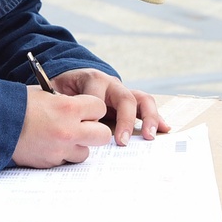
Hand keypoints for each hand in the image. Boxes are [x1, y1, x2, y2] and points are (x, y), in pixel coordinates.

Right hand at [13, 87, 110, 167]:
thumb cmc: (18, 105)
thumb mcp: (45, 95)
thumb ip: (66, 102)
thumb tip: (81, 109)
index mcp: (68, 107)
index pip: (99, 107)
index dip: (92, 108)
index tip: (84, 109)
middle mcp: (69, 130)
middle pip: (102, 134)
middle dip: (95, 130)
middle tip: (82, 126)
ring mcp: (61, 149)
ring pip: (86, 151)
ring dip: (78, 145)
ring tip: (62, 137)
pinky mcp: (51, 162)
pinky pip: (67, 160)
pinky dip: (62, 154)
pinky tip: (50, 145)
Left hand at [49, 68, 168, 145]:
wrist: (71, 79)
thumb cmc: (62, 89)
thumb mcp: (55, 92)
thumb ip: (56, 102)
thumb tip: (56, 117)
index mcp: (91, 79)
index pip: (97, 97)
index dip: (96, 114)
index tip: (93, 130)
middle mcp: (111, 83)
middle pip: (124, 97)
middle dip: (125, 120)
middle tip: (121, 142)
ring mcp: (122, 91)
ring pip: (141, 99)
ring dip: (148, 118)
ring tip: (150, 136)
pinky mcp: (129, 101)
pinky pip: (146, 106)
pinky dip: (157, 118)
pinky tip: (166, 129)